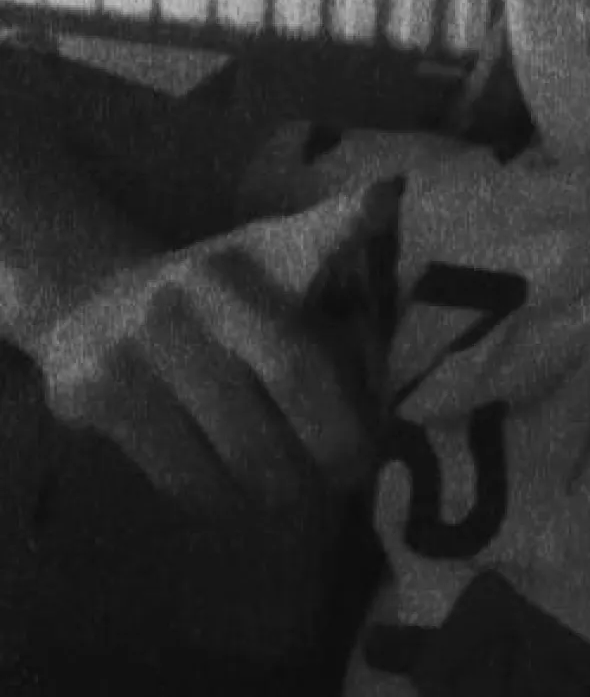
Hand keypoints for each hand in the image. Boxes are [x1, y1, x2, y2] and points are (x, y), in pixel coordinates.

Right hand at [36, 177, 402, 511]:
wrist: (91, 306)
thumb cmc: (221, 305)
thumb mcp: (277, 273)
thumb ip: (339, 296)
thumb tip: (387, 332)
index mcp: (263, 251)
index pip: (315, 232)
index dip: (351, 217)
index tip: (383, 199)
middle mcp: (206, 280)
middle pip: (294, 372)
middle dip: (336, 441)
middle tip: (352, 475)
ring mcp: (147, 331)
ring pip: (241, 440)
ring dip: (283, 487)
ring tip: (299, 500)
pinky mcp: (100, 387)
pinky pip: (183, 471)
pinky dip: (224, 499)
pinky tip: (238, 499)